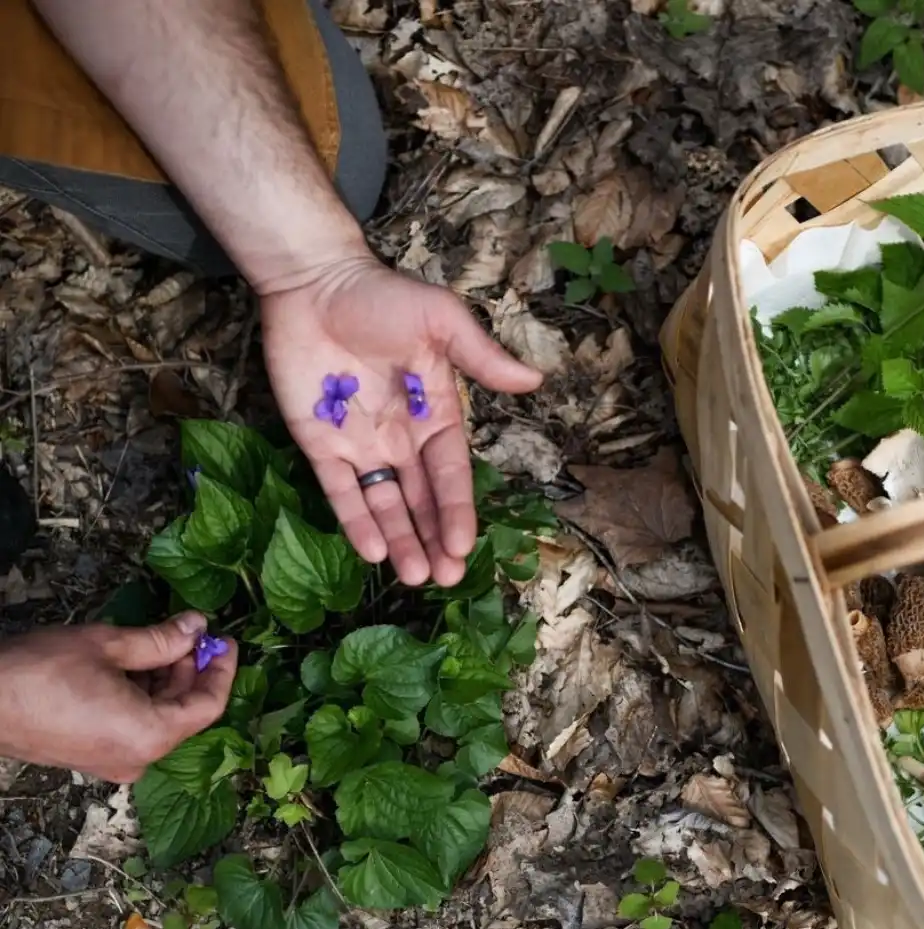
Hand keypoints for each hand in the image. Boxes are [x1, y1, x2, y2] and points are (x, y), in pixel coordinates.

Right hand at [0, 612, 237, 782]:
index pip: (208, 706)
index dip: (222, 669)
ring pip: (159, 719)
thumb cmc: (38, 674)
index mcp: (150, 736)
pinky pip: (134, 727)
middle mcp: (137, 759)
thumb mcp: (108, 646)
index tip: (225, 640)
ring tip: (160, 642)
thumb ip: (162, 640)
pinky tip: (133, 664)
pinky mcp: (92, 758)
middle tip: (190, 633)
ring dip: (166, 681)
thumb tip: (196, 625)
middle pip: (184, 713)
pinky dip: (142, 697)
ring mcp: (113, 763)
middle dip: (191, 671)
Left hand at [258, 255, 542, 586]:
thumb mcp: (441, 321)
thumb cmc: (381, 295)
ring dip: (399, 541)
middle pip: (420, 500)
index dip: (458, 509)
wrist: (313, 280)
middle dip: (434, 539)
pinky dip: (354, 521)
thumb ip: (481, 356)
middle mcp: (401, 439)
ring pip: (384, 505)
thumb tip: (535, 380)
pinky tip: (371, 552)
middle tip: (446, 579)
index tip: (465, 544)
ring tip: (413, 578)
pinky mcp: (318, 444)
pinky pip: (338, 491)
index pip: (450, 473)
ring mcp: (359, 445)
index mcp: (435, 414)